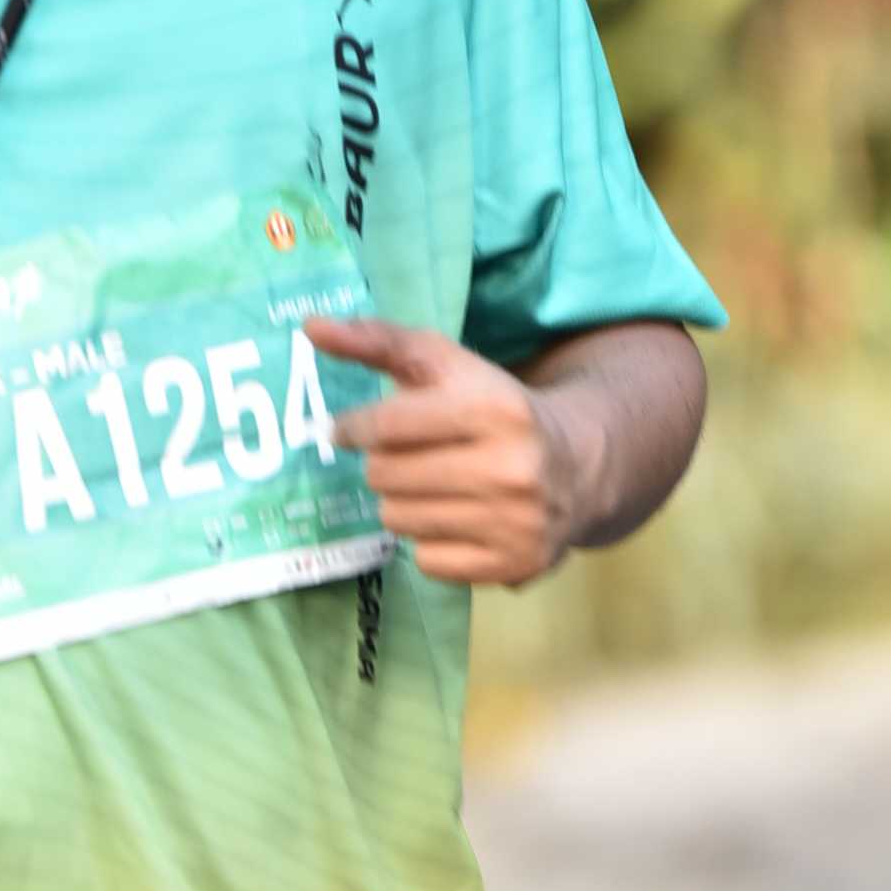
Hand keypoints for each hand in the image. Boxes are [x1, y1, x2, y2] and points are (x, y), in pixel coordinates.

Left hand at [305, 314, 589, 587]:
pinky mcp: (514, 565)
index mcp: (495, 408)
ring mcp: (515, 522)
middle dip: (385, 465)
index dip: (354, 428)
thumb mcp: (446, 364)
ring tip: (435, 487)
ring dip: (402, 504)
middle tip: (410, 458)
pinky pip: (426, 560)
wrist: (578, 466)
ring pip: (398, 520)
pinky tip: (458, 519)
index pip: (387, 426)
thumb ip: (379, 341)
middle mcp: (511, 467)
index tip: (347, 430)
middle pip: (385, 477)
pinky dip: (430, 542)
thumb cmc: (493, 408)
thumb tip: (311, 325)